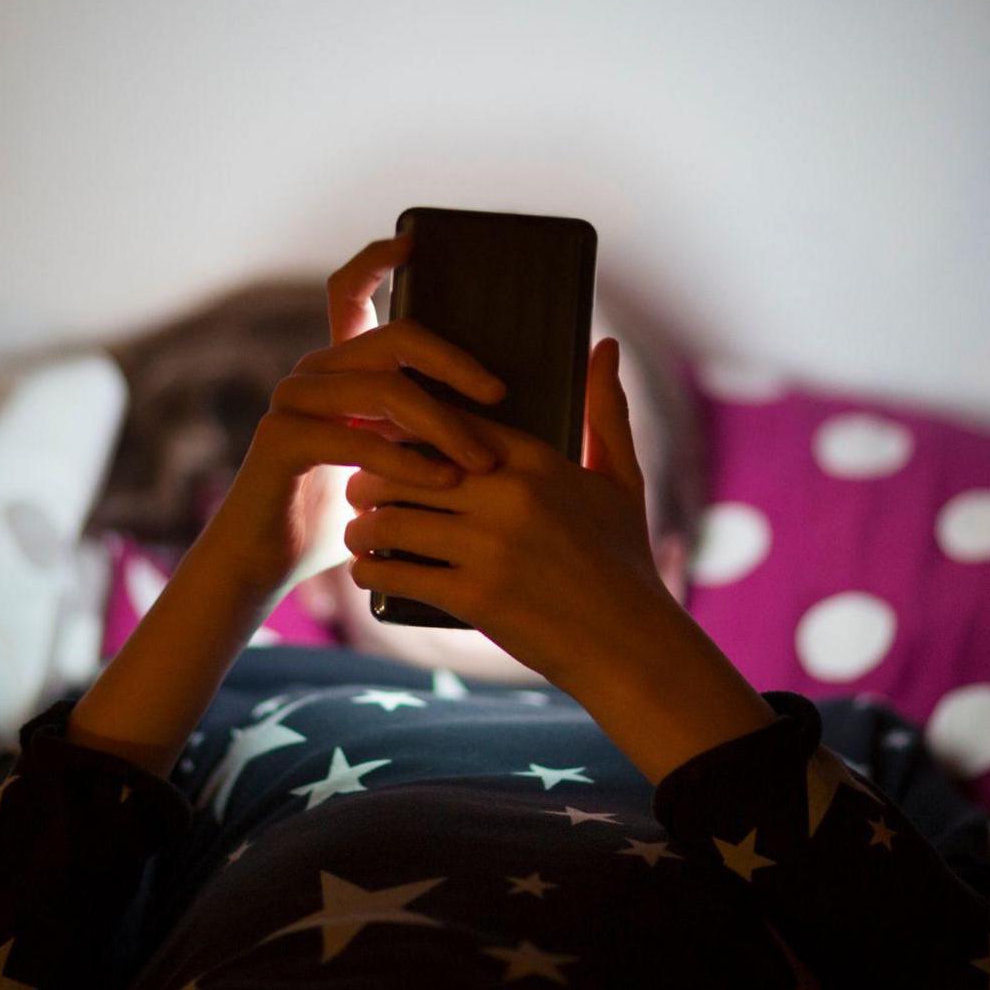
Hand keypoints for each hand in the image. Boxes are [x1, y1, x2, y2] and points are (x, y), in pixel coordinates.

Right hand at [194, 235, 508, 595]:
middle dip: (456, 364)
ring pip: (385, 389)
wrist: (266, 563)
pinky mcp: (281, 439)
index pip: (349, 293)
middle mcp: (313, 374)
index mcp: (338, 370)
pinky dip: (407, 460)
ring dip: (444, 424)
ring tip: (483, 462)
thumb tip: (496, 417)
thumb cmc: (338, 518)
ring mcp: (293, 401)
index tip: (415, 242)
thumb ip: (422, 435)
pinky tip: (442, 479)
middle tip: (500, 395)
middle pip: (395, 339)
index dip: (378, 261)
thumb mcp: (390, 467)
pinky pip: (357, 438)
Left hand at [336, 336, 687, 693]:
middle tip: (358, 490)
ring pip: (391, 518)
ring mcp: (490, 546)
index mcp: (536, 462)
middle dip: (371, 479)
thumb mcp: (622, 480)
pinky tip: (367, 570)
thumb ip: (605, 411)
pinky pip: (397, 571)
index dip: (406, 431)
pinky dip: (371, 571)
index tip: (385, 441)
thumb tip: (607, 344)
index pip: (446, 423)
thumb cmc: (625, 561)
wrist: (630, 645)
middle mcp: (509, 496)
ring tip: (358, 531)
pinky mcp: (475, 596)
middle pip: (405, 468)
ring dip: (363, 527)